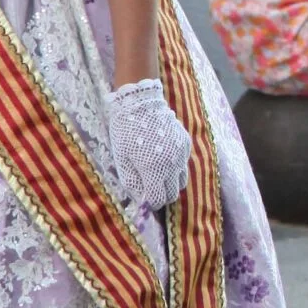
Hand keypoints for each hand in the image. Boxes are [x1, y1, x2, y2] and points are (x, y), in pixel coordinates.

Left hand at [104, 79, 192, 213]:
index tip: (145, 199)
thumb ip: (132, 183)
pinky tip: (163, 157)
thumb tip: (141, 200)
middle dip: (161, 195)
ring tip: (158, 175)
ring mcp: (182, 154)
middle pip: (172, 194)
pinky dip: (175, 167)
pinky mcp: (186, 144)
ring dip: (170, 183)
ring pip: (181, 182)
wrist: (140, 104)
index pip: (159, 200)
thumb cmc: (126, 133)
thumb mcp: (121, 160)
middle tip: (151, 188)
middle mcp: (171, 164)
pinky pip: (184, 165)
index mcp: (153, 169)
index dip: (151, 203)